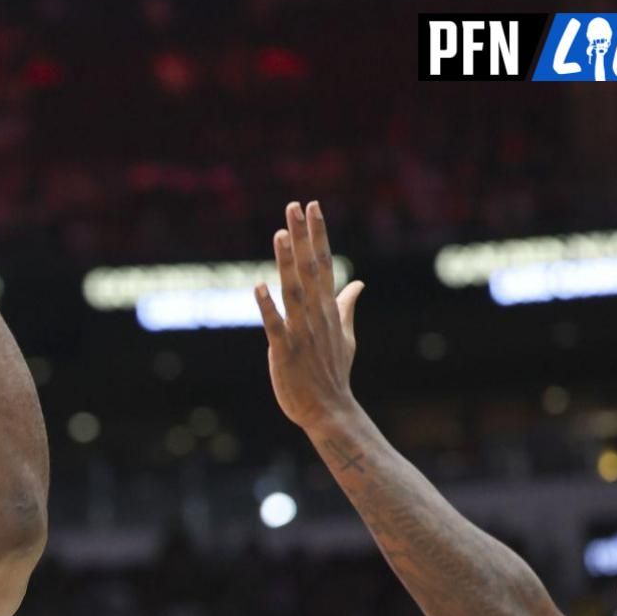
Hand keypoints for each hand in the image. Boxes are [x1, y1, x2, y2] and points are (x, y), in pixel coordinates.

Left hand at [254, 200, 366, 432]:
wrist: (330, 410)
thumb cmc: (333, 373)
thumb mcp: (345, 335)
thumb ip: (347, 306)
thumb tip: (358, 283)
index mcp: (328, 309)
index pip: (323, 263)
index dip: (317, 235)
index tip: (312, 207)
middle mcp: (316, 315)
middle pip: (310, 269)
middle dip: (303, 237)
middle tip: (295, 206)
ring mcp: (301, 332)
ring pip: (293, 291)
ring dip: (286, 263)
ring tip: (280, 233)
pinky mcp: (285, 351)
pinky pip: (275, 326)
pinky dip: (267, 307)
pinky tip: (258, 286)